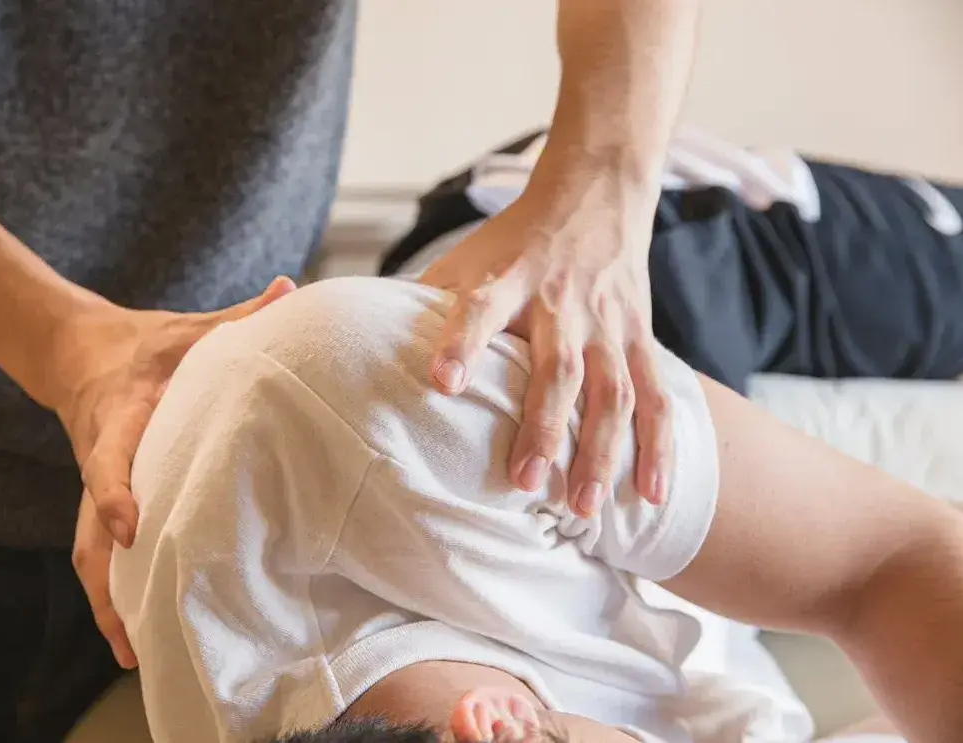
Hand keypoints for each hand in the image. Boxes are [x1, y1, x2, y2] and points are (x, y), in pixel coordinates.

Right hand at [55, 276, 295, 666]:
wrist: (80, 351)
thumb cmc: (146, 344)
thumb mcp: (189, 328)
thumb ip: (238, 317)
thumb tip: (289, 290)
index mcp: (121, 416)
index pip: (108, 457)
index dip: (112, 492)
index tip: (128, 527)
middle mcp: (101, 459)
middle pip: (88, 530)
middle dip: (106, 582)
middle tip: (131, 631)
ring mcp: (93, 486)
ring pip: (88, 552)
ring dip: (106, 601)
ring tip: (133, 651)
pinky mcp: (100, 501)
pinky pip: (99, 552)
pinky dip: (113, 591)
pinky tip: (136, 628)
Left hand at [420, 196, 670, 518]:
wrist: (593, 195)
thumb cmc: (513, 241)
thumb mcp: (465, 258)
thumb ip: (425, 304)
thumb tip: (363, 349)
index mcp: (508, 280)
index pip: (481, 309)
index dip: (462, 344)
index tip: (443, 383)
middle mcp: (561, 304)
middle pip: (557, 369)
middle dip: (543, 428)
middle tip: (522, 482)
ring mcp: (607, 324)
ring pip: (612, 392)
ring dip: (600, 452)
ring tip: (581, 508)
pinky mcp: (639, 338)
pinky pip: (655, 397)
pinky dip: (657, 447)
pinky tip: (651, 495)